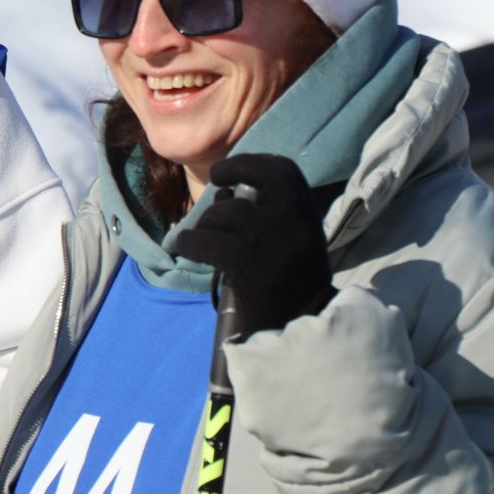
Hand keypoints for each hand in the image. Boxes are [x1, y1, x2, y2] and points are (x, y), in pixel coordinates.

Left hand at [169, 153, 331, 333]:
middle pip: (263, 178)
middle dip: (235, 169)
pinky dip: (191, 242)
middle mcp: (295, 223)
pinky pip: (208, 242)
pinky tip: (186, 247)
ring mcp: (273, 242)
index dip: (254, 162)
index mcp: (307, 217)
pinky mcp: (249, 265)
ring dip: (208, 221)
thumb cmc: (289, 284)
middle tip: (216, 181)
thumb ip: (267, 215)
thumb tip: (223, 192)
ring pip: (227, 212)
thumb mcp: (290, 241)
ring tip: (203, 236)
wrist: (297, 330)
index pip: (285, 171)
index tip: (232, 168)